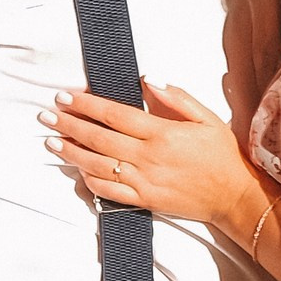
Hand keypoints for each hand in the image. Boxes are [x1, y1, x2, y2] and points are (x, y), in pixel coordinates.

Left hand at [44, 78, 255, 236]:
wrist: (233, 197)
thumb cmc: (222, 156)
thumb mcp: (207, 118)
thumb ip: (176, 97)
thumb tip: (148, 80)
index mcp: (161, 133)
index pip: (114, 115)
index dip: (86, 104)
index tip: (66, 96)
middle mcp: (147, 158)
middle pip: (98, 138)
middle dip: (69, 125)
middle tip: (47, 115)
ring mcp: (143, 182)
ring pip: (97, 166)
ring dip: (71, 152)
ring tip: (52, 141)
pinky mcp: (143, 201)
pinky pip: (108, 192)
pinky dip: (89, 181)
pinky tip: (77, 170)